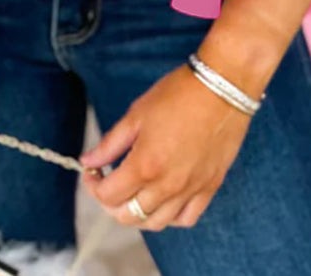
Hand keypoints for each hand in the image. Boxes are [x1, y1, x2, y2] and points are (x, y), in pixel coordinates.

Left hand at [78, 62, 253, 230]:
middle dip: (110, 203)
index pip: (108, 195)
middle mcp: (167, 186)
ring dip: (137, 214)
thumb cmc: (178, 94)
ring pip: (156, 223)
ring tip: (132, 193)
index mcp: (145, 165)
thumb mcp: (137, 114)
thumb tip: (88, 161)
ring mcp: (190, 190)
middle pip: (128, 216)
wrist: (222, 87)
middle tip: (109, 182)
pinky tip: (162, 201)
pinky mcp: (209, 188)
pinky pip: (186, 218)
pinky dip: (169, 217)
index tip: (92, 171)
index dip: (93, 185)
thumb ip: (110, 144)